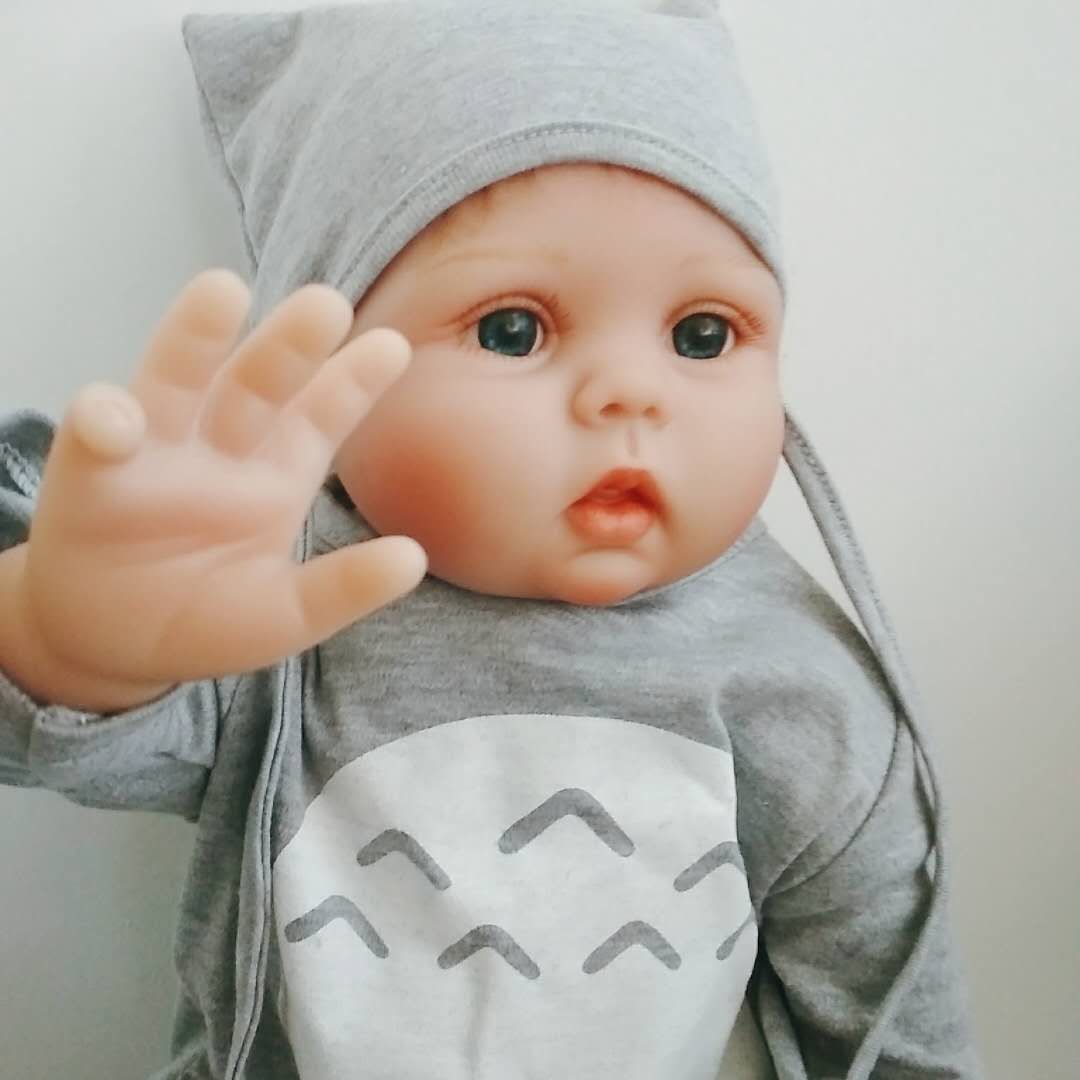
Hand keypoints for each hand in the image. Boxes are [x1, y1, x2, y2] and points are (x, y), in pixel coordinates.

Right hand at [14, 269, 425, 690]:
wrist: (111, 645)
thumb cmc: (204, 621)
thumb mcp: (282, 618)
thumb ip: (341, 589)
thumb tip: (414, 560)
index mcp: (276, 475)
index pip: (320, 415)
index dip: (354, 381)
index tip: (395, 347)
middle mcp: (222, 448)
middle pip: (258, 382)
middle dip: (290, 343)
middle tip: (327, 303)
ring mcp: (156, 452)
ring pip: (176, 381)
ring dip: (195, 338)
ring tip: (223, 291)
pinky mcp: (90, 473)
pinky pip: (96, 434)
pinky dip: (104, 419)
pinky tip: (116, 419)